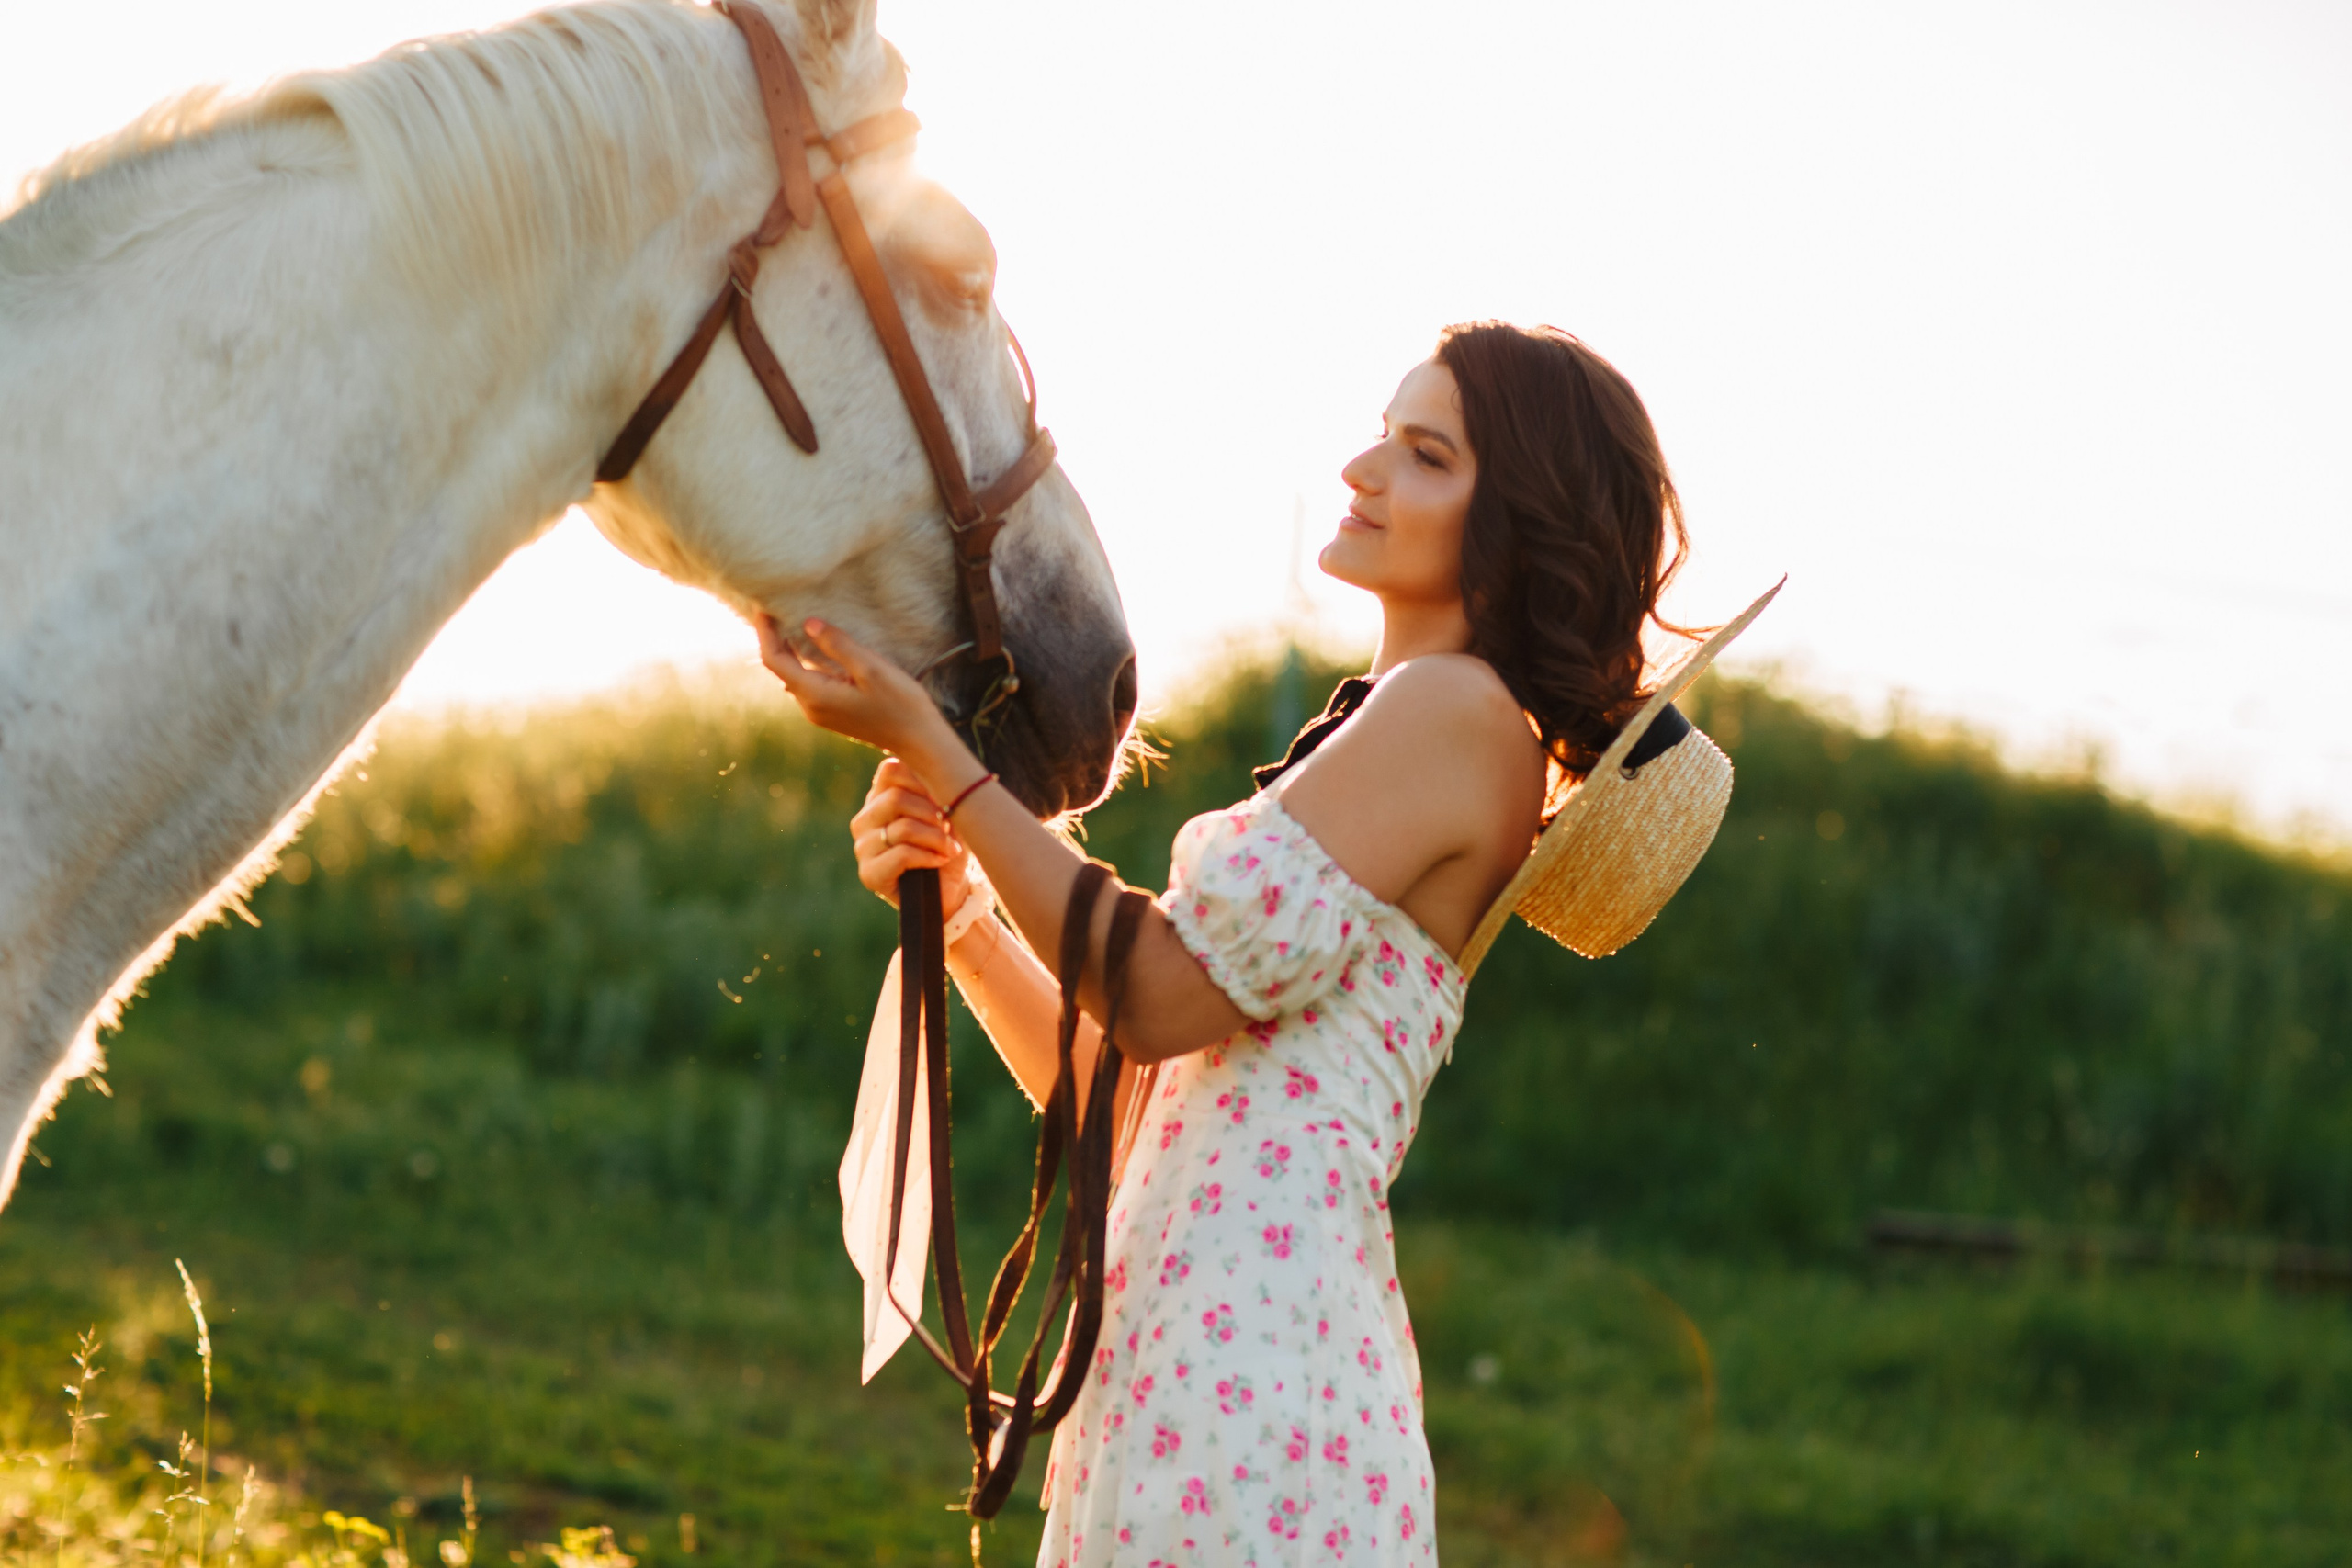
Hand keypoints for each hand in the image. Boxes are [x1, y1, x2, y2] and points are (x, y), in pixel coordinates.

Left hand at [756, 612, 957, 764]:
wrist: (919, 740)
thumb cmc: (901, 703)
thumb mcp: (871, 668)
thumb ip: (838, 645)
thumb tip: (808, 623)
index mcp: (814, 695)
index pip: (774, 660)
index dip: (766, 632)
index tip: (764, 606)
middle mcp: (810, 706)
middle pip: (780, 667)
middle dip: (774, 638)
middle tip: (775, 607)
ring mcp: (819, 712)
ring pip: (793, 675)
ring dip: (789, 649)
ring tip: (791, 620)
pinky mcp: (831, 712)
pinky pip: (808, 682)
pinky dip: (805, 661)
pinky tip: (815, 645)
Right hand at [849, 758, 974, 914]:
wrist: (951, 891)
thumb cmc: (948, 846)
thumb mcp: (948, 812)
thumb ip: (937, 789)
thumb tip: (937, 774)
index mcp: (879, 798)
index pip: (891, 770)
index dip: (922, 780)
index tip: (944, 797)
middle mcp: (865, 820)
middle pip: (895, 799)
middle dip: (931, 813)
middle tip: (948, 827)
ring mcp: (863, 847)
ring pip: (902, 828)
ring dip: (935, 838)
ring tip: (949, 848)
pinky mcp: (869, 874)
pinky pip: (902, 855)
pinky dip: (929, 857)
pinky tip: (939, 861)